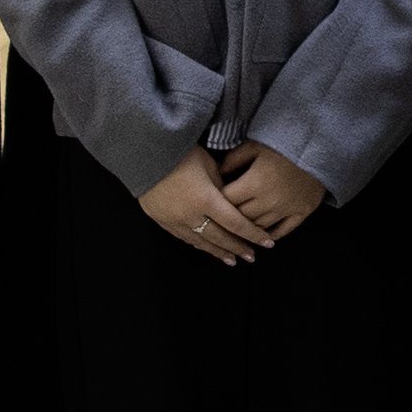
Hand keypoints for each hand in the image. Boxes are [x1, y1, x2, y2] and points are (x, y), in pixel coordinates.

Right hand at [143, 148, 288, 265]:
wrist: (143, 153)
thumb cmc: (179, 152)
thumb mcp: (208, 164)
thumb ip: (222, 184)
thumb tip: (232, 198)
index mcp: (206, 198)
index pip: (236, 223)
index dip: (253, 235)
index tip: (267, 243)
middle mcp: (191, 214)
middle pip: (220, 237)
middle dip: (238, 248)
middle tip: (252, 256)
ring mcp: (174, 220)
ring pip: (202, 242)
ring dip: (219, 252)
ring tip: (232, 260)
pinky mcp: (162, 220)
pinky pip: (184, 238)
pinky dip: (199, 245)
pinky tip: (207, 249)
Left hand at [216, 144, 329, 245]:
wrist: (322, 148)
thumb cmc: (286, 145)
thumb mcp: (255, 146)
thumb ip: (233, 159)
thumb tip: (217, 172)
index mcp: (254, 182)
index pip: (226, 200)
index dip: (217, 200)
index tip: (214, 198)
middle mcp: (267, 201)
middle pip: (239, 217)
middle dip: (230, 215)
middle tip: (225, 213)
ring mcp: (284, 210)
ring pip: (257, 227)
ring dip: (247, 226)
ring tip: (241, 224)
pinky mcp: (300, 214)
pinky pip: (280, 232)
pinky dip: (269, 236)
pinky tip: (262, 236)